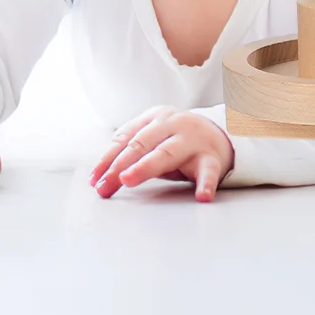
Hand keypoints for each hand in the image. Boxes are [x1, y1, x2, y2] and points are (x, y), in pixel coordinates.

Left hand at [90, 107, 233, 202]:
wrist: (220, 135)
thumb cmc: (177, 140)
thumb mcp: (154, 137)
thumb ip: (131, 150)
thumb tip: (99, 178)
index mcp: (155, 118)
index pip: (126, 137)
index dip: (108, 159)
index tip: (95, 180)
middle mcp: (174, 124)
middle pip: (142, 144)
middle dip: (120, 164)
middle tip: (106, 183)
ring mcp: (193, 139)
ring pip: (167, 153)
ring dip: (145, 166)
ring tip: (130, 179)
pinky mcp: (211, 157)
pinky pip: (208, 171)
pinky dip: (205, 183)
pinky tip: (202, 196)